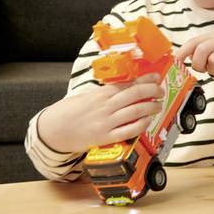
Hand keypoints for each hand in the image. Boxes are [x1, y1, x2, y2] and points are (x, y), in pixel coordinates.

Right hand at [37, 75, 162, 153]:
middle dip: (152, 91)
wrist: (53, 130)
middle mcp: (105, 106)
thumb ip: (104, 94)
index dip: (144, 79)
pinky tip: (147, 121)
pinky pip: (128, 130)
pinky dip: (141, 124)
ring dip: (151, 107)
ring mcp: (106, 122)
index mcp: (100, 94)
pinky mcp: (105, 137)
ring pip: (135, 111)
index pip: (127, 83)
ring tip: (157, 105)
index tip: (155, 77)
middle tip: (160, 91)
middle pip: (135, 94)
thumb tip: (125, 89)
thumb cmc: (70, 112)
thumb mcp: (86, 97)